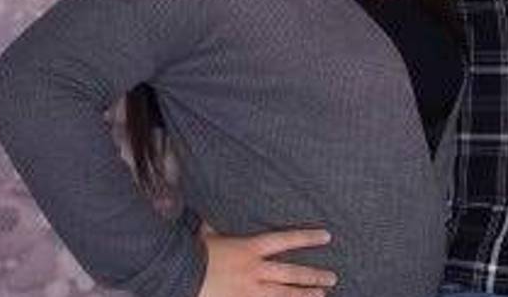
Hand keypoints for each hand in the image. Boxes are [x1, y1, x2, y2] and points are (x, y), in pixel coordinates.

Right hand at [197, 224, 336, 296]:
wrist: (175, 276)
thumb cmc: (192, 254)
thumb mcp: (207, 236)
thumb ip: (215, 228)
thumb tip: (209, 218)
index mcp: (249, 249)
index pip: (285, 240)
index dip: (306, 238)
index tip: (326, 236)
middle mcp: (254, 270)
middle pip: (290, 273)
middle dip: (312, 276)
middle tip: (332, 278)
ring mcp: (248, 291)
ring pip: (283, 294)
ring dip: (303, 295)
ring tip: (321, 295)